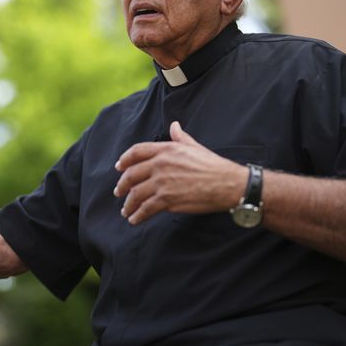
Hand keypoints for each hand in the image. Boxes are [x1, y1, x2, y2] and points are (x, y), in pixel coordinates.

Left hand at [113, 121, 245, 223]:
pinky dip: (137, 215)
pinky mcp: (166, 199)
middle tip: (118, 192)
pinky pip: (145, 208)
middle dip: (122, 185)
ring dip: (128, 204)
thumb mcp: (194, 146)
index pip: (136, 151)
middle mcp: (160, 164)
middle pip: (131, 175)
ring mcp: (162, 183)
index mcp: (166, 149)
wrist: (226, 183)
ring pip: (136, 194)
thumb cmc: (213, 165)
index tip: (119, 167)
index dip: (124, 160)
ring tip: (126, 210)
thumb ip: (180, 137)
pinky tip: (135, 219)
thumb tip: (174, 126)